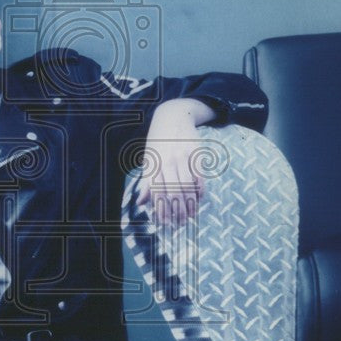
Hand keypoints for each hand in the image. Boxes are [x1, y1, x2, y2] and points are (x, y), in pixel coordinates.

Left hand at [136, 99, 212, 227]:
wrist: (173, 116)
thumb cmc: (158, 141)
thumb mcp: (148, 159)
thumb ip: (147, 182)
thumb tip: (141, 203)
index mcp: (154, 165)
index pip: (157, 193)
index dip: (161, 210)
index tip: (165, 223)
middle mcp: (167, 161)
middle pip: (173, 192)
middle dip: (177, 211)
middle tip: (181, 224)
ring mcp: (182, 157)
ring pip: (187, 186)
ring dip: (190, 204)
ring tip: (191, 216)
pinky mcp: (196, 153)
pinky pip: (199, 176)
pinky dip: (200, 190)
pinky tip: (199, 199)